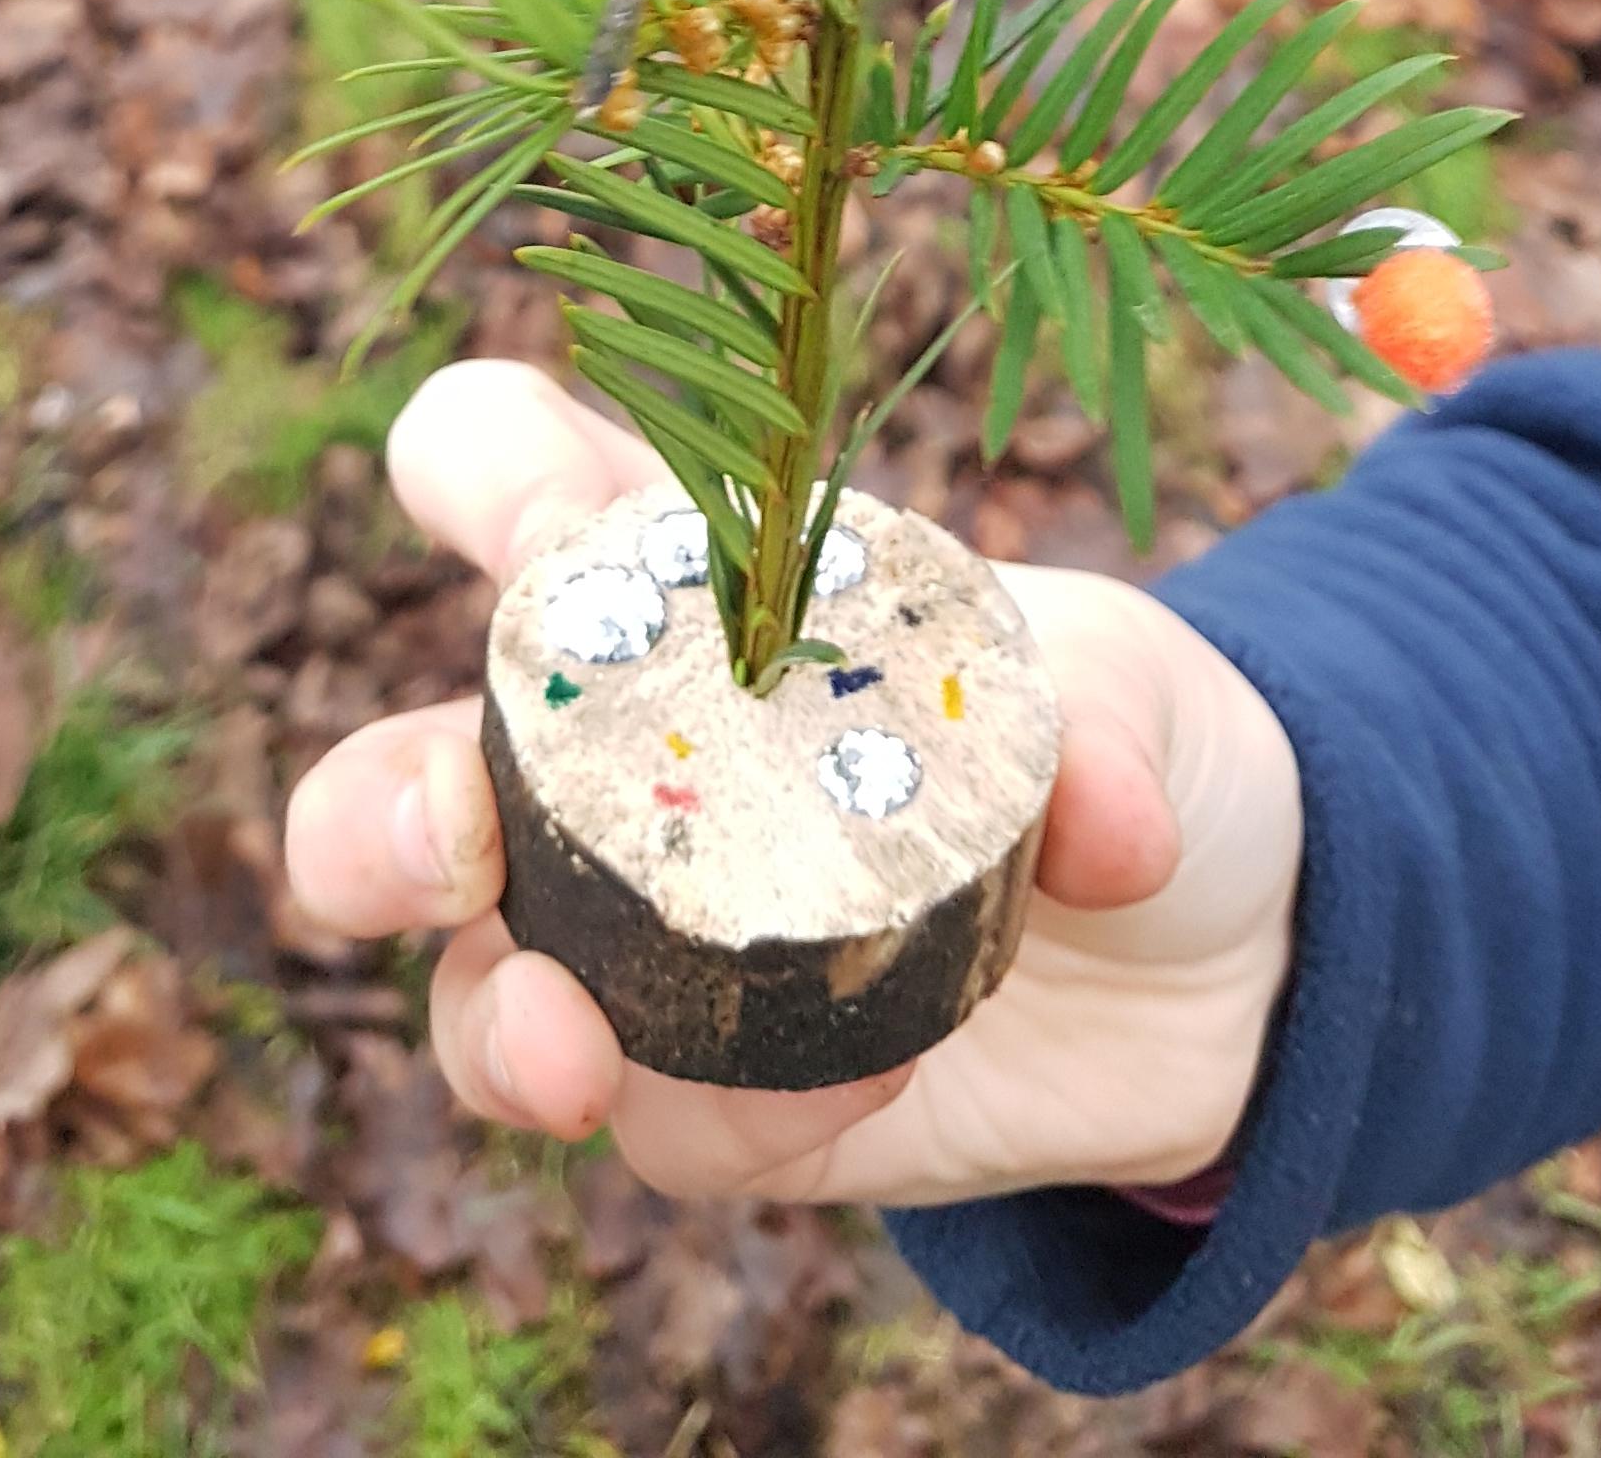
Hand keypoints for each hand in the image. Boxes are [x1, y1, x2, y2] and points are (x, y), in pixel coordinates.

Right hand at [286, 362, 1301, 1205]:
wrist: (1226, 958)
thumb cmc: (1123, 743)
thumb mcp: (1132, 687)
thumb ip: (1096, 722)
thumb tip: (1098, 830)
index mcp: (684, 588)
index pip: (501, 473)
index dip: (483, 474)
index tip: (542, 523)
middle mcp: (620, 767)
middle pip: (397, 784)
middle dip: (374, 816)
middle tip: (442, 837)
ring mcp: (651, 949)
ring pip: (481, 998)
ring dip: (501, 1024)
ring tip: (573, 1051)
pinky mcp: (723, 1100)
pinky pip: (670, 1127)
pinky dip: (739, 1114)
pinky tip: (858, 1088)